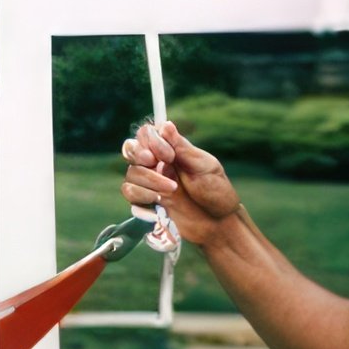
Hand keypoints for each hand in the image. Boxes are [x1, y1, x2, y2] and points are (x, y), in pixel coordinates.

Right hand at [120, 120, 241, 246]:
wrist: (218, 224)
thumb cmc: (216, 192)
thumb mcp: (203, 166)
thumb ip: (182, 147)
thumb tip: (166, 124)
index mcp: (171, 150)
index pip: (146, 134)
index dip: (152, 141)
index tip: (169, 154)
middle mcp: (157, 164)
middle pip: (131, 150)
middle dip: (141, 156)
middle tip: (158, 164)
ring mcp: (150, 183)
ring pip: (131, 174)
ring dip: (149, 181)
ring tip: (172, 191)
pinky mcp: (146, 201)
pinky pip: (130, 193)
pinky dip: (142, 197)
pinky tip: (159, 202)